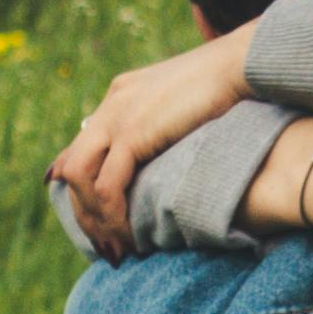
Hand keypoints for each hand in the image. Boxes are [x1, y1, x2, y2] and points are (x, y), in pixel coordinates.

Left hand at [44, 31, 256, 256]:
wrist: (240, 66)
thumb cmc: (228, 88)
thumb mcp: (184, 106)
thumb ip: (163, 126)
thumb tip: (162, 150)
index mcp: (121, 96)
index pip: (81, 146)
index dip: (81, 189)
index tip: (97, 222)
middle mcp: (111, 104)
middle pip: (72, 167)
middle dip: (84, 213)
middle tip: (107, 246)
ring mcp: (118, 116)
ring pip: (79, 177)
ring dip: (95, 218)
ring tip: (118, 246)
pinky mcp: (133, 133)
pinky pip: (107, 185)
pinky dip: (113, 215)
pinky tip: (131, 235)